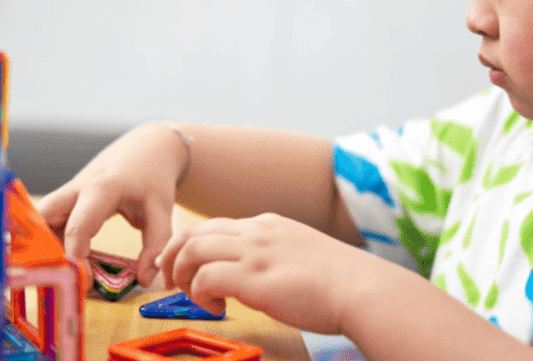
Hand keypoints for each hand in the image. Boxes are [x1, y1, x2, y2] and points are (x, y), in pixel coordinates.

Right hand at [36, 123, 187, 286]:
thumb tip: (143, 279)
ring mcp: (68, 191)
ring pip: (40, 220)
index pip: (77, 226)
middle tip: (64, 276)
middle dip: (45, 248)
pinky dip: (52, 240)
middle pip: (43, 218)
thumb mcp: (163, 209)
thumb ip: (156, 244)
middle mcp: (77, 188)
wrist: (148, 147)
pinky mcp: (67, 197)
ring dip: (47, 246)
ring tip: (68, 270)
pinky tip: (70, 258)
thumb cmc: (153, 178)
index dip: (75, 256)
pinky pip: (49, 220)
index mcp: (101, 188)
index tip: (85, 280)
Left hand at [155, 213, 373, 334]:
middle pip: (193, 232)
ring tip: (188, 294)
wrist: (362, 288)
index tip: (183, 266)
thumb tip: (261, 276)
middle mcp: (256, 232)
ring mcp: (254, 252)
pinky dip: (198, 293)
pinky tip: (214, 306)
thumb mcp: (303, 254)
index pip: (213, 226)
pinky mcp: (253, 278)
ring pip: (192, 249)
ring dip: (180, 273)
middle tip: (170, 280)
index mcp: (268, 225)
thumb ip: (277, 256)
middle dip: (173, 255)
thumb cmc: (341, 282)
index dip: (190, 246)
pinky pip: (204, 277)